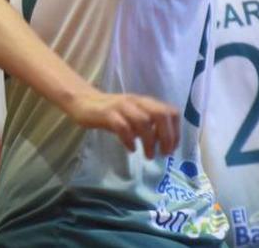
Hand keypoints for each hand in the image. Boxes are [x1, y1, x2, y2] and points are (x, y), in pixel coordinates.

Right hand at [64, 90, 179, 158]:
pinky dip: (129, 140)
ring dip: (150, 141)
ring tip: (149, 156)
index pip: (170, 112)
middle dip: (166, 137)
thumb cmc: (111, 113)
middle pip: (160, 115)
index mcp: (145, 102)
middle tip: (164, 154)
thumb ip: (148, 125)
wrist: (83, 102)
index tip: (172, 148)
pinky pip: (122, 126)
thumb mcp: (133, 116)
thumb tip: (164, 143)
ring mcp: (121, 106)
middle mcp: (136, 102)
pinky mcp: (107, 113)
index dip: (175, 131)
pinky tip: (131, 149)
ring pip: (143, 121)